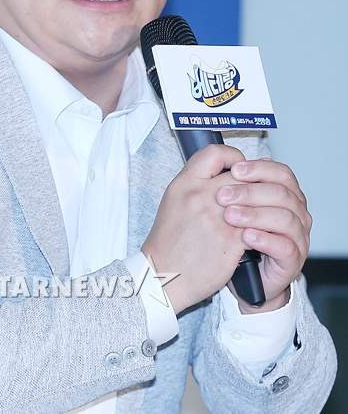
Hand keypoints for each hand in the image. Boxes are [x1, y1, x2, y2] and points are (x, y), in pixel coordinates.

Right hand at [142, 144, 249, 314]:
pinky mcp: (230, 240)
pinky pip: (258, 224)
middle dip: (255, 183)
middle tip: (259, 193)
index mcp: (184, 183)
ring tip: (264, 212)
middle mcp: (199, 196)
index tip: (239, 170)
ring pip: (255, 198)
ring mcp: (216, 217)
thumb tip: (227, 170)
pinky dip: (263, 227)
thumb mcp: (175, 200)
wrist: (163, 274)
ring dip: (264, 205)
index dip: (232, 157)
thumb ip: (198, 183)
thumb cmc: (169, 240)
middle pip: (240, 175)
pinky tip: (262, 231)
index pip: (214, 153)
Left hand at [216, 158, 311, 312]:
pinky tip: (246, 236)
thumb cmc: (232, 235)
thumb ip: (233, 181)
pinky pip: (285, 247)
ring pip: (286, 218)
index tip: (235, 170)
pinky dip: (265, 240)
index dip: (259, 169)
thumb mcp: (229, 204)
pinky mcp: (292, 261)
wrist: (235, 273)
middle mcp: (296, 213)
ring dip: (255, 215)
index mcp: (284, 195)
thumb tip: (229, 158)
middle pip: (282, 193)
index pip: (281, 173)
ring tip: (230, 216)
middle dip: (251, 191)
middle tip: (223, 196)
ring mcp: (297, 237)